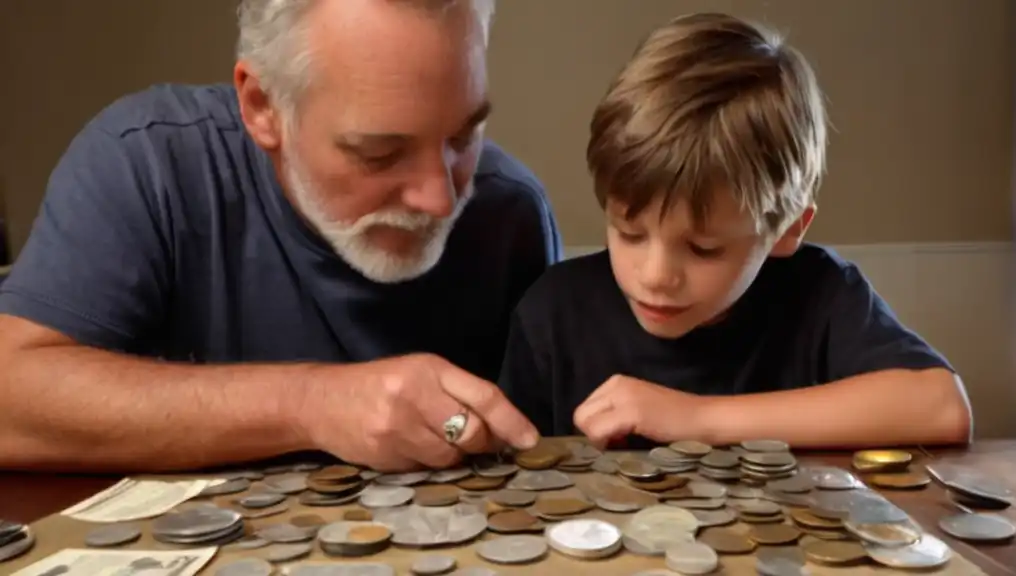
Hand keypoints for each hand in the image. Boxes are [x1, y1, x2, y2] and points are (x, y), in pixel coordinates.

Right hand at [300, 354, 539, 471]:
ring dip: (454, 454)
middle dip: (483, 442)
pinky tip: (413, 445)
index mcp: (428, 369)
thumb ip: (459, 392)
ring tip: (437, 438)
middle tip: (480, 441)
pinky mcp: (385, 455)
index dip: (511, 421)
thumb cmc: (381, 383)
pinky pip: (424, 468)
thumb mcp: (420, 371)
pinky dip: (428, 462)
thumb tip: (504, 426)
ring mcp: (397, 428)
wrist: (321, 400)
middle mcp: (414, 396)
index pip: (483, 396)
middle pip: (471, 432)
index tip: (530, 440)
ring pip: (450, 456)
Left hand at [573, 374, 706, 448]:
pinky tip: (630, 443)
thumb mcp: (637, 410)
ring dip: (601, 440)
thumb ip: (613, 415)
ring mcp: (623, 396)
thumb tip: (592, 434)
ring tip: (627, 442)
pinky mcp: (631, 411)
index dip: (597, 429)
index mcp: (616, 382)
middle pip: (581, 416)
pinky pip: (598, 431)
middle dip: (596, 435)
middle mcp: (616, 384)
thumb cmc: (674, 421)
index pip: (585, 410)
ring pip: (586, 423)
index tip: (619, 437)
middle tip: (621, 442)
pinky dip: (607, 444)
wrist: (705, 420)